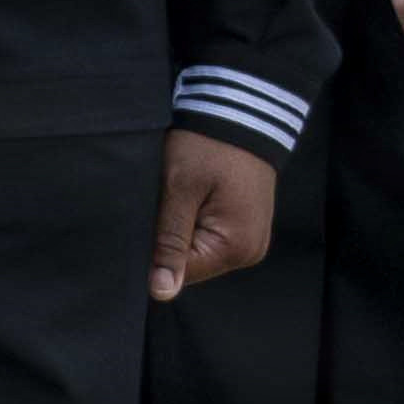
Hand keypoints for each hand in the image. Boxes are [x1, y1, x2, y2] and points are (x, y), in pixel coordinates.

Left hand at [147, 126, 280, 303]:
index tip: (153, 216)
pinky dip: (194, 221)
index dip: (157, 249)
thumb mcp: (180, 191)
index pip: (181, 273)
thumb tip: (161, 292)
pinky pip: (210, 237)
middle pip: (191, 264)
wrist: (241, 111)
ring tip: (181, 196)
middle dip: (170, 238)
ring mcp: (250, 240)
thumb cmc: (208, 146)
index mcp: (236, 247)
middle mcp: (249, 251)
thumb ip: (170, 243)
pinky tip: (192, 198)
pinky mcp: (245, 226)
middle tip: (166, 201)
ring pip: (198, 250)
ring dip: (182, 228)